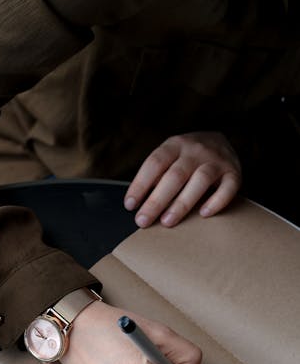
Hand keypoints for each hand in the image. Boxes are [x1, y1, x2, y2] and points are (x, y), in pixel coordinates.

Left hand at [123, 131, 241, 227]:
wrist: (221, 141)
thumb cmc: (187, 157)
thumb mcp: (170, 157)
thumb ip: (157, 176)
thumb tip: (138, 204)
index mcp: (175, 145)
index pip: (155, 163)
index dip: (140, 184)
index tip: (130, 205)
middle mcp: (196, 150)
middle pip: (174, 175)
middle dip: (156, 200)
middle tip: (143, 221)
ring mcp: (216, 160)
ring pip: (200, 181)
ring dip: (182, 203)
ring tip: (167, 222)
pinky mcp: (234, 172)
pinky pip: (228, 187)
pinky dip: (216, 201)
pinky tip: (204, 214)